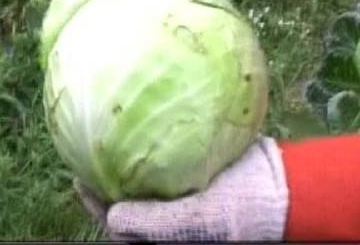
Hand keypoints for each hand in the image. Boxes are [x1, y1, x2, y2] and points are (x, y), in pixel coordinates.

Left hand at [74, 137, 287, 241]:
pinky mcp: (196, 169)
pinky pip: (167, 159)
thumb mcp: (196, 221)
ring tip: (107, 137)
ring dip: (127, 161)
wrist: (281, 188)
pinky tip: (143, 124)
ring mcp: (183, 190)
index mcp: (167, 233)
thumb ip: (154, 222)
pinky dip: (152, 147)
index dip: (97, 205)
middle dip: (107, 180)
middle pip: (130, 199)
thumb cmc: (240, 212)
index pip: (122, 224)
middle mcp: (171, 213)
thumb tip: (111, 217)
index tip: (79, 180)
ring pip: (146, 178)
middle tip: (86, 154)